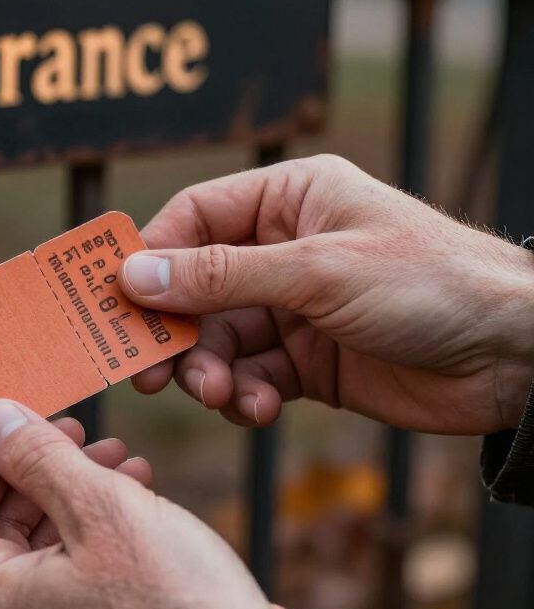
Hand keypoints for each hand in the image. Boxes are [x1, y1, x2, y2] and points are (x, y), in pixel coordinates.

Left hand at [0, 399, 294, 608]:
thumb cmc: (174, 601)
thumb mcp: (100, 504)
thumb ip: (35, 455)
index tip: (28, 421)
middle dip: (44, 474)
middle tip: (89, 436)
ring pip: (40, 557)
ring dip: (77, 501)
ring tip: (127, 463)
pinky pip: (69, 590)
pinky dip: (94, 544)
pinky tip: (140, 506)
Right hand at [121, 154, 533, 433]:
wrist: (516, 357)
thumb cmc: (430, 282)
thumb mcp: (316, 271)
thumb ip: (220, 277)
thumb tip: (134, 276)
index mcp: (289, 199)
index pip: (193, 220)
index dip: (150, 258)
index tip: (115, 300)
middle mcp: (284, 249)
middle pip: (196, 287)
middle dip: (176, 331)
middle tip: (149, 371)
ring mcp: (294, 308)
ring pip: (219, 339)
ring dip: (210, 371)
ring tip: (219, 395)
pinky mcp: (307, 361)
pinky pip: (251, 376)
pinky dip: (244, 395)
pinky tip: (256, 408)